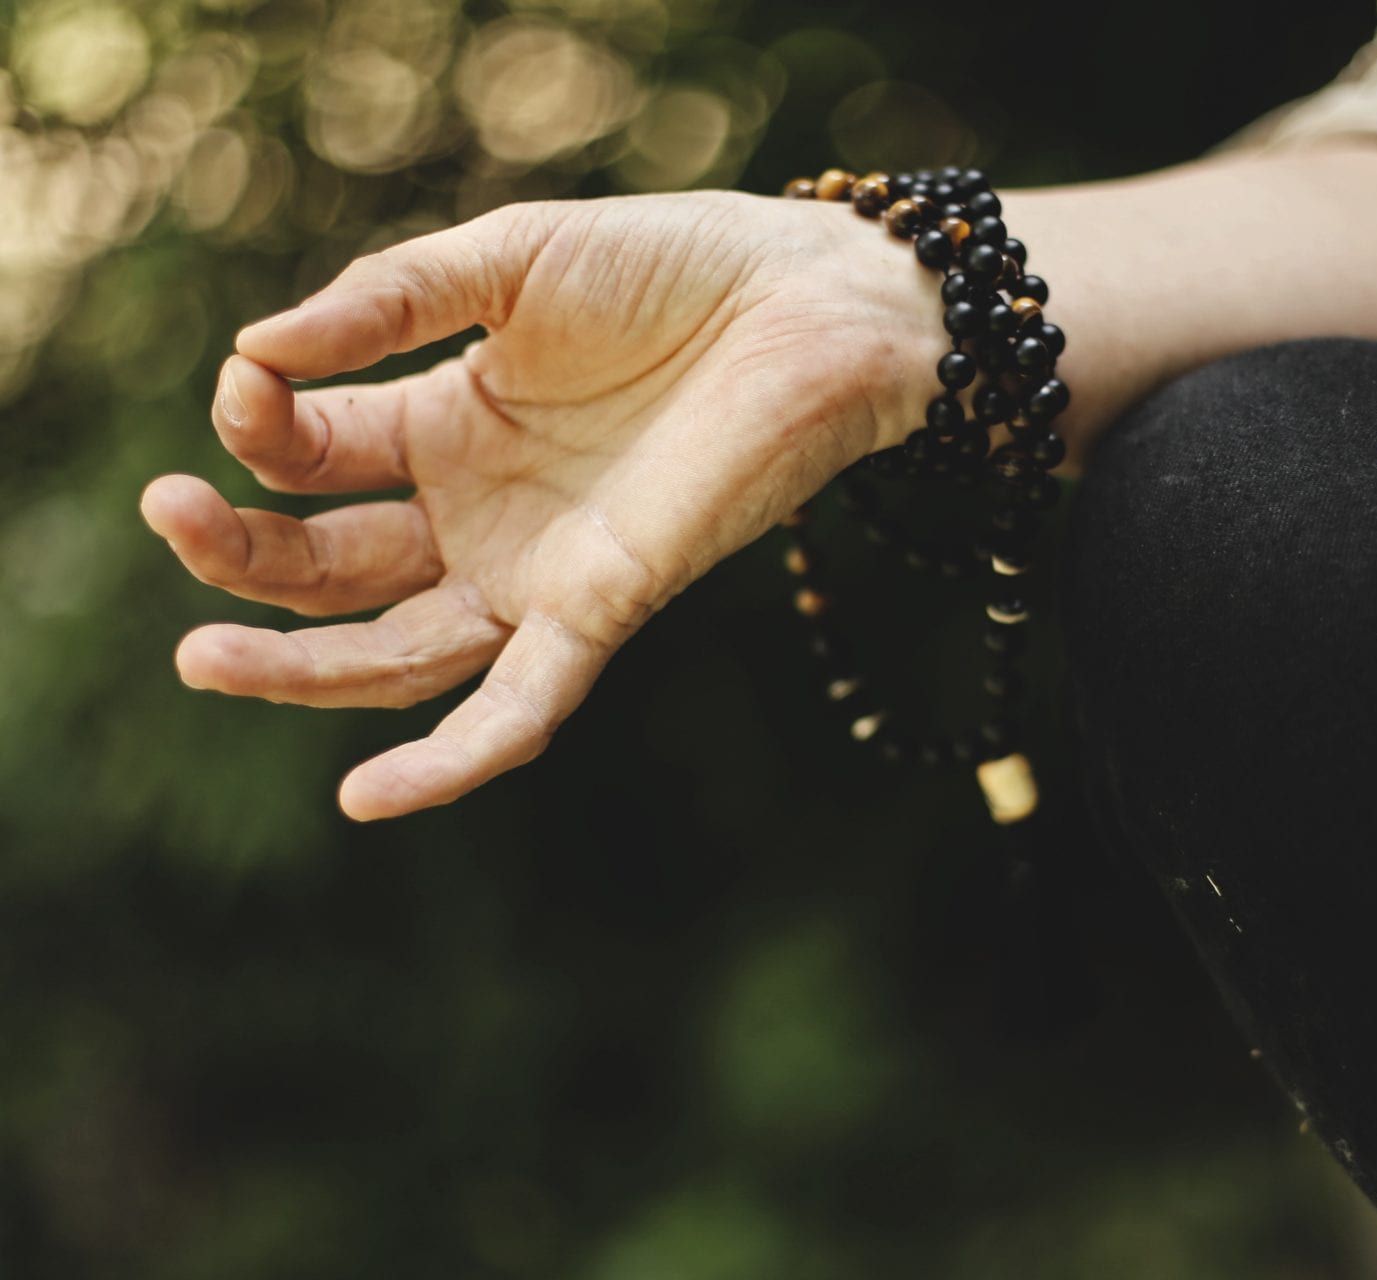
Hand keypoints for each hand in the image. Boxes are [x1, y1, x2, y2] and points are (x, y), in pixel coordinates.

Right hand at [141, 191, 945, 819]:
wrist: (807, 303)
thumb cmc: (670, 267)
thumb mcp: (507, 264)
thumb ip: (388, 302)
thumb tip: (257, 350)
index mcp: (444, 425)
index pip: (312, 456)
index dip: (262, 429)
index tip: (245, 385)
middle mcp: (480, 512)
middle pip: (332, 567)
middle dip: (243, 555)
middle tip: (167, 517)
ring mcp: (538, 570)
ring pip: (396, 652)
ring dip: (298, 668)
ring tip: (200, 658)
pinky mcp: (604, 608)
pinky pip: (519, 705)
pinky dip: (452, 759)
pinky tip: (366, 799)